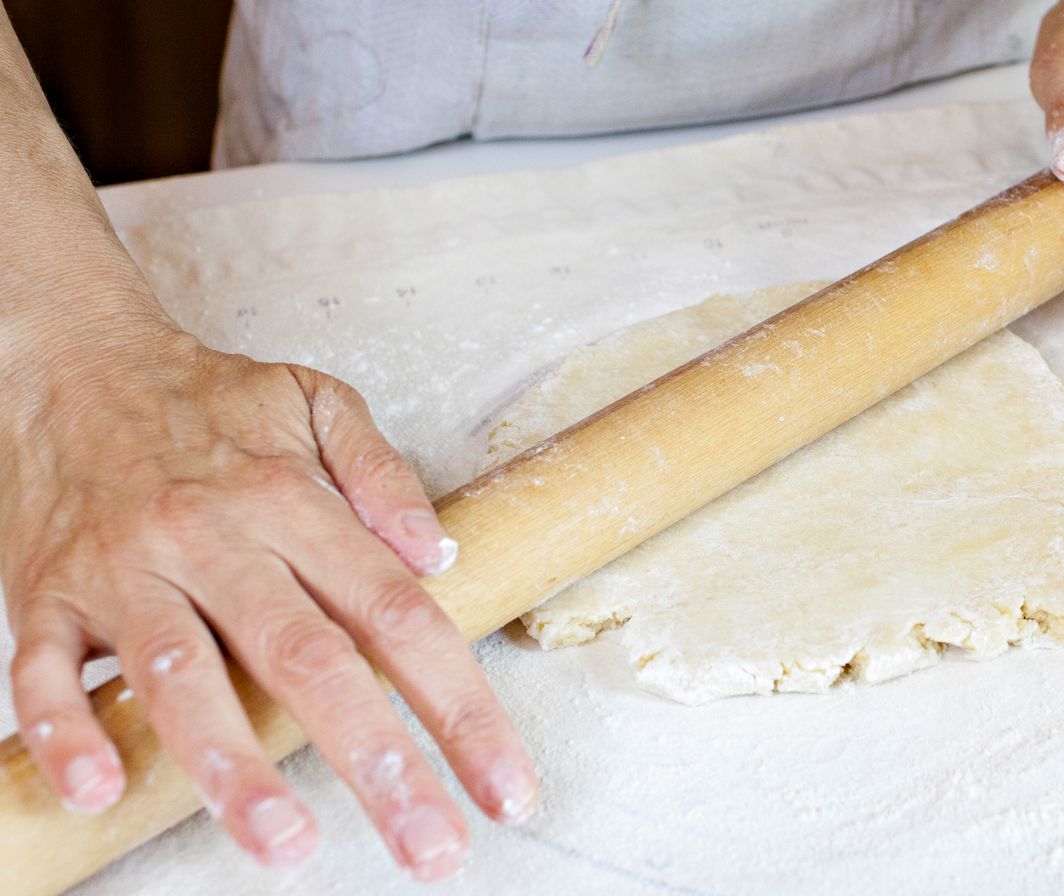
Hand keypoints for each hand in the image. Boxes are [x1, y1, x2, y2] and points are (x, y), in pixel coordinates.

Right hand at [1, 326, 535, 879]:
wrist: (72, 362)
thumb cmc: (209, 401)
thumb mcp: (317, 402)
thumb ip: (382, 475)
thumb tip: (440, 553)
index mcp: (292, 500)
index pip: (396, 613)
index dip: (460, 706)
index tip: (503, 787)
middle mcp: (216, 539)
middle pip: (307, 658)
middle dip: (375, 760)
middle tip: (429, 848)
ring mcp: (128, 570)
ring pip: (181, 672)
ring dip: (231, 762)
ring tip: (285, 842)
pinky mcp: (48, 596)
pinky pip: (45, 672)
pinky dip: (67, 731)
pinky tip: (102, 789)